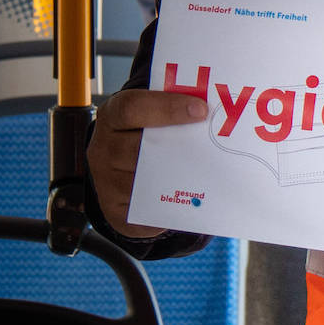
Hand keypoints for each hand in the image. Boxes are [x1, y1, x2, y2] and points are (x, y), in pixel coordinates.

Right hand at [88, 88, 205, 237]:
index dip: (167, 108)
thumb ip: (176, 112)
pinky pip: (144, 216)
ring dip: (177, 181)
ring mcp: (106, 182)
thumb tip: (220, 114)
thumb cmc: (147, 134)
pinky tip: (192, 205)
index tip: (201, 110)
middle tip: (212, 148)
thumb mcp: (153, 115)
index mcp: (112, 117)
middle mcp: (103, 149)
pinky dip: (169, 212)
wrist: (121, 167)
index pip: (131, 108)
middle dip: (177, 147)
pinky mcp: (114, 211)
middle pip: (136, 148)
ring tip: (209, 176)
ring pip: (143, 183)